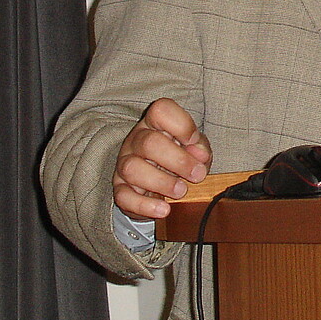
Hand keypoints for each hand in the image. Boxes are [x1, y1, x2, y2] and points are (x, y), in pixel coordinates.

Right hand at [113, 98, 212, 219]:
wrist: (158, 184)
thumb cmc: (179, 160)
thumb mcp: (195, 149)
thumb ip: (200, 148)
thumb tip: (200, 156)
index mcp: (155, 124)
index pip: (161, 110)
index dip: (181, 124)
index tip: (194, 141)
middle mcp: (136, 141)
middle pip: (149, 142)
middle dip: (178, 161)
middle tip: (197, 175)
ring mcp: (125, 164)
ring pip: (133, 169)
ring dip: (161, 182)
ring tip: (181, 192)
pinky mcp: (120, 189)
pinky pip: (124, 197)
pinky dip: (145, 205)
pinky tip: (164, 209)